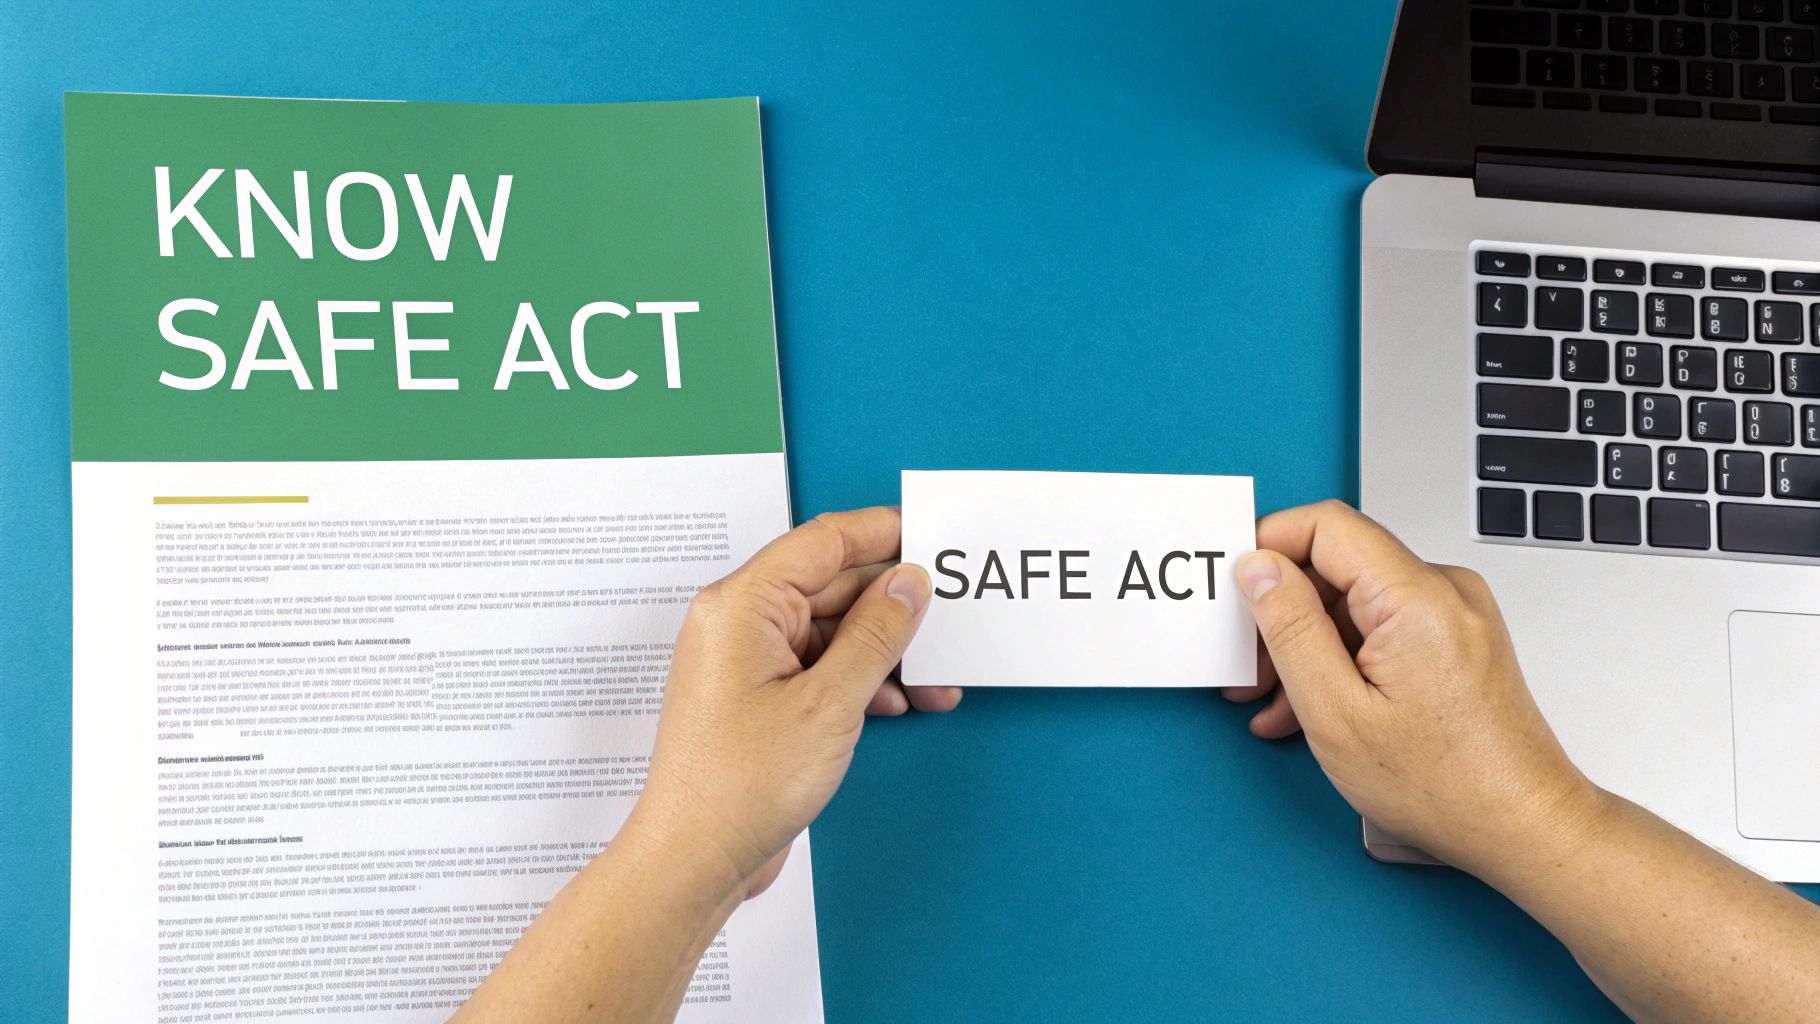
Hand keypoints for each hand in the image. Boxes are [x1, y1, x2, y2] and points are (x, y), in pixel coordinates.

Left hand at [627, 506, 961, 898]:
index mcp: (743, 605)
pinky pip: (818, 668)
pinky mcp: (757, 699)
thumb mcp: (828, 704)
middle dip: (893, 607)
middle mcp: (739, 624)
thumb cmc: (739, 786)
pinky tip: (896, 704)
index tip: (929, 530)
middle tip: (949, 616)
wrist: (695, 859)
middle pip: (831, 587)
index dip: (881, 532)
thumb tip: (908, 584)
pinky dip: (859, 681)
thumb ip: (876, 636)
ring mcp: (747, 663)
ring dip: (884, 653)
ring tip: (934, 679)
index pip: (823, 543)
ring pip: (831, 633)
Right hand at [1224, 500, 1602, 874]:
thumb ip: (1290, 628)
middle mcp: (1445, 591)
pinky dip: (1343, 658)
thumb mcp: (1336, 712)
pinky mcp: (1457, 638)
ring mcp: (1455, 614)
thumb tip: (1260, 568)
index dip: (1270, 545)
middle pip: (1338, 567)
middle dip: (1282, 612)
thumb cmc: (1446, 786)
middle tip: (1247, 665)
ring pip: (1355, 603)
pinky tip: (1315, 705)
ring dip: (1308, 644)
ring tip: (1275, 700)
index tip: (1234, 582)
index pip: (1327, 526)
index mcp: (1416, 597)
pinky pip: (1382, 627)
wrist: (1523, 826)